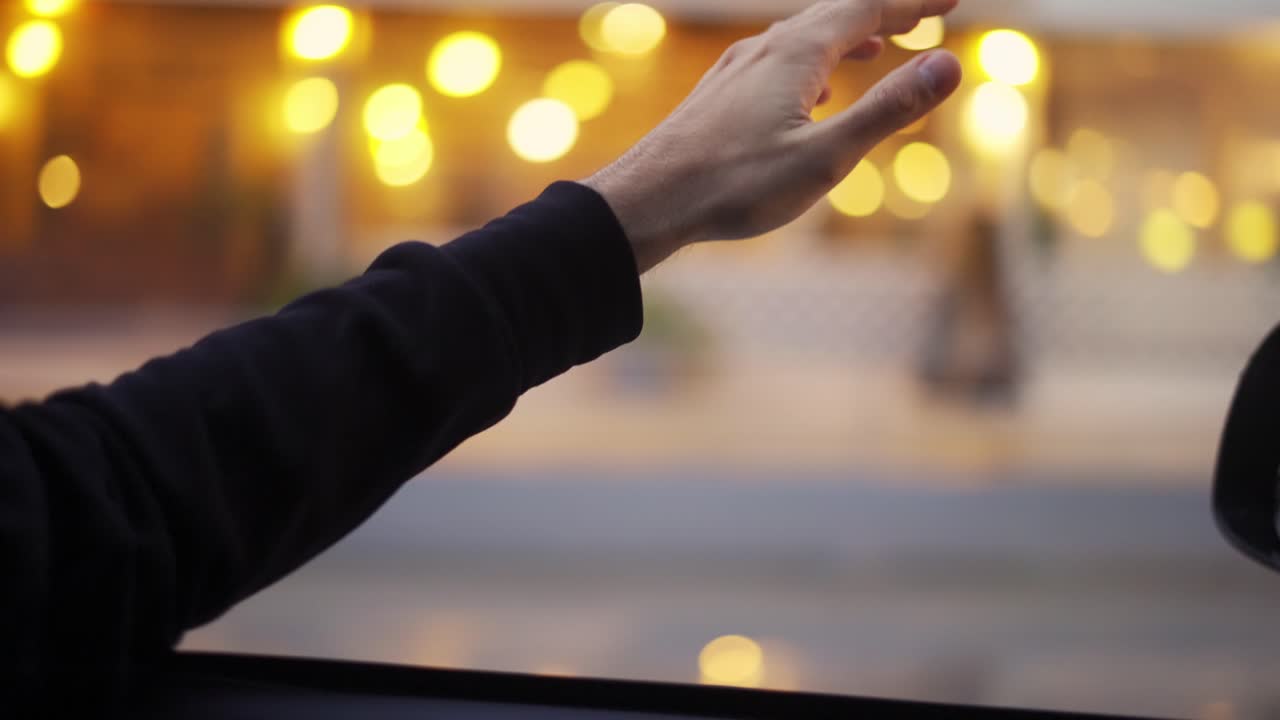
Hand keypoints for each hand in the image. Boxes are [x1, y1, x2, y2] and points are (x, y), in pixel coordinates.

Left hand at [582, 0, 963, 271]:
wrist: (648, 200)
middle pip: (835, 15)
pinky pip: (776, 61)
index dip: (913, 0)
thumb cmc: (734, 184)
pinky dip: (812, 61)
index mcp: (797, 54)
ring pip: (802, 37)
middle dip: (883, 12)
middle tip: (923, 13)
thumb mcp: (825, 156)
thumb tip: (949, 64)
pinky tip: (811, 91)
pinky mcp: (719, 94)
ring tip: (876, 46)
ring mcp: (737, 70)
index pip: (868, 7)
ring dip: (846, 36)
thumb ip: (888, 110)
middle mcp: (765, 49)